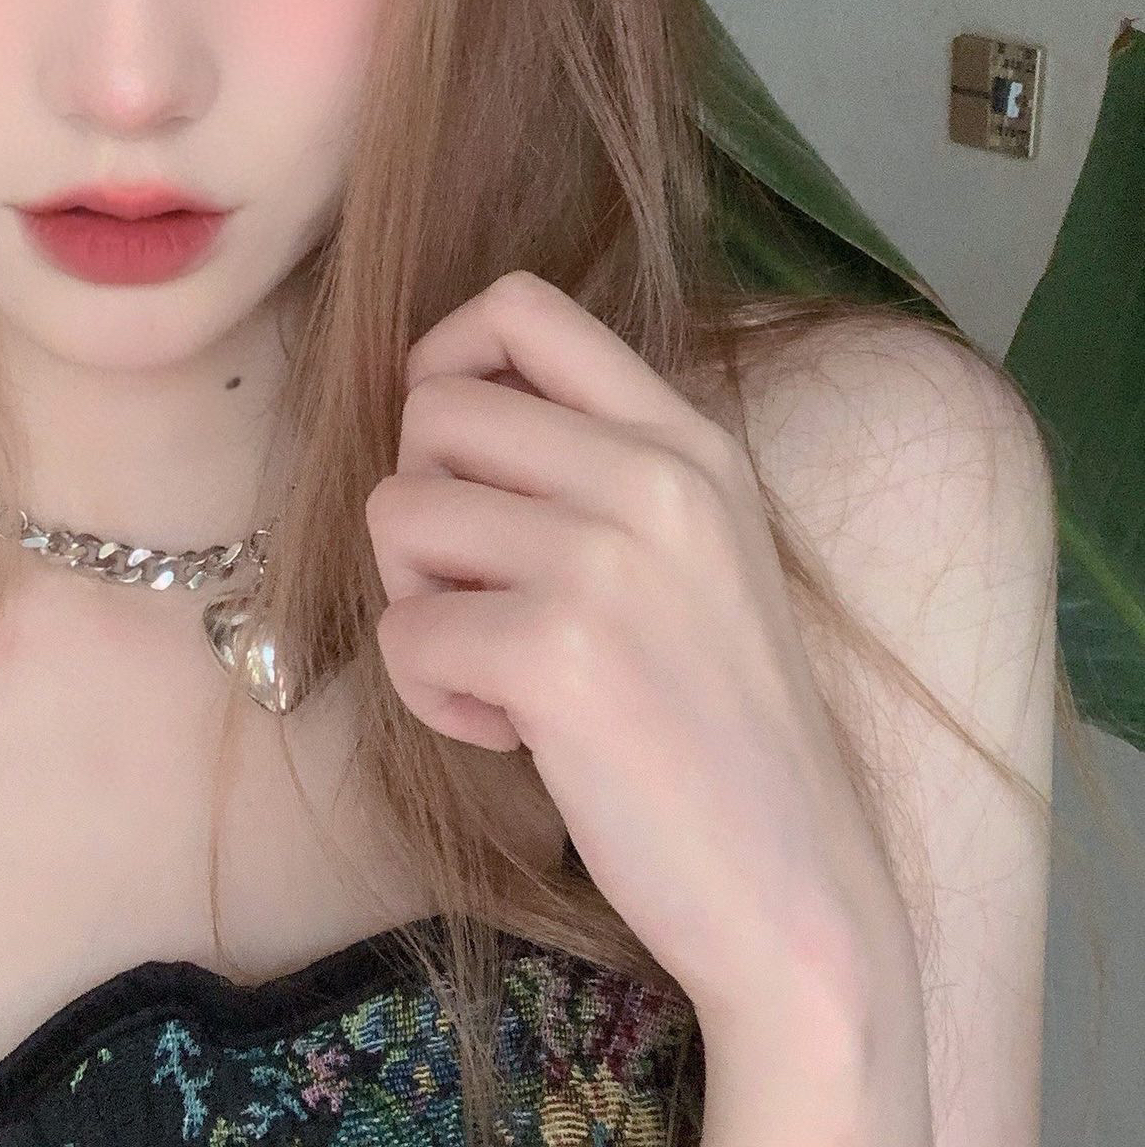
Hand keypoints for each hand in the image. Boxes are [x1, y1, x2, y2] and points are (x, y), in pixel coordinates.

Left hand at [367, 270, 910, 1021]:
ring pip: (397, 512)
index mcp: (687, 438)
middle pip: (432, 408)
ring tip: (501, 668)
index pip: (521, 306)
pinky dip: (431, 692)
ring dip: (420, 601)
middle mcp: (654, 475)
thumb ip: (599, 463)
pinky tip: (510, 732)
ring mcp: (606, 560)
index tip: (451, 449)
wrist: (797, 889)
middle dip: (424, 503)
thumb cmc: (721, 720)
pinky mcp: (555, 654)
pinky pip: (404, 630)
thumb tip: (444, 407)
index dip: (444, 356)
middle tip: (484, 591)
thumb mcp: (698, 548)